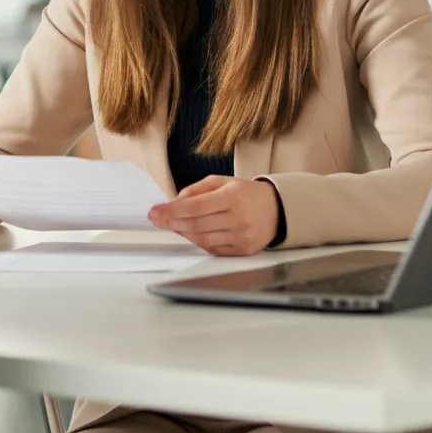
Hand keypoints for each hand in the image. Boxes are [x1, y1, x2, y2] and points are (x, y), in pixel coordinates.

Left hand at [148, 175, 279, 255]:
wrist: (277, 210)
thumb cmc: (245, 193)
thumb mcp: (221, 182)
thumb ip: (195, 190)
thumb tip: (173, 203)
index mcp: (233, 197)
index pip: (195, 207)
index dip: (171, 211)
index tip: (154, 212)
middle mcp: (238, 219)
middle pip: (196, 225)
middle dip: (171, 222)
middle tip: (155, 219)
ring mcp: (242, 237)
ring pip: (202, 239)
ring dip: (182, 232)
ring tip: (172, 224)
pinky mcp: (243, 251)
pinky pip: (212, 249)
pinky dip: (197, 241)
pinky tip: (190, 233)